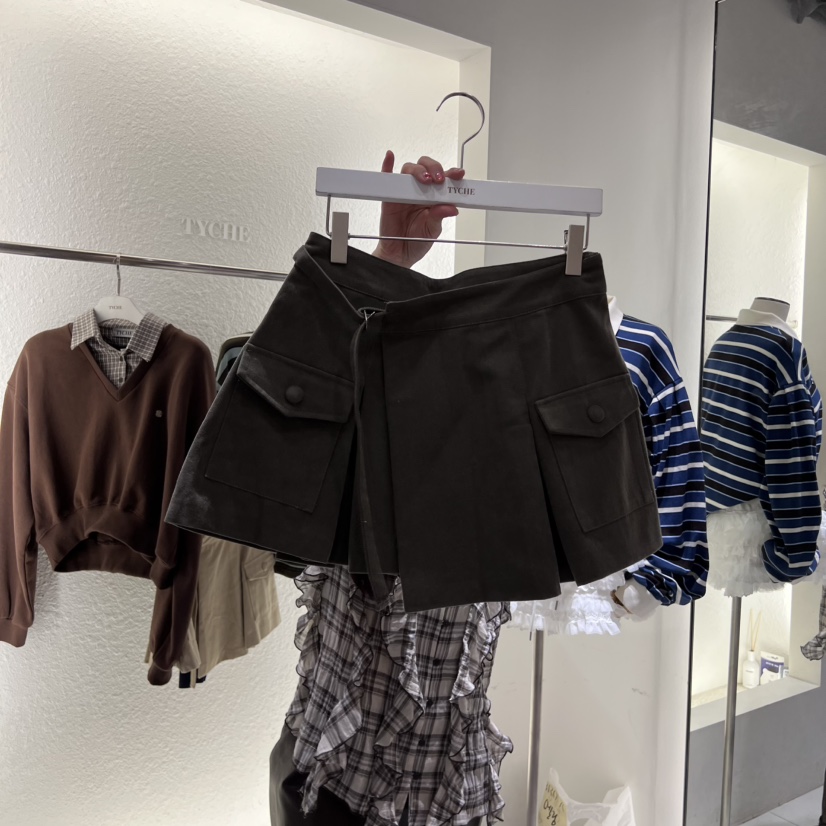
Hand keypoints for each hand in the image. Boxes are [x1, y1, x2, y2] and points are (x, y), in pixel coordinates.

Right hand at [372, 151, 464, 268]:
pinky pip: (387, 176)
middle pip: (426, 167)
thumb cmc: (416, 241)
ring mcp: (404, 191)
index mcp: (434, 197)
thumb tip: (451, 208)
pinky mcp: (389, 196)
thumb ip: (439, 217)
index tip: (459, 174)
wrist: (399, 254)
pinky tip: (390, 156)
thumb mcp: (432, 230)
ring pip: (410, 169)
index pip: (444, 179)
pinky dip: (388, 164)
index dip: (452, 173)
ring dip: (418, 170)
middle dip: (434, 168)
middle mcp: (420, 190)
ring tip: (425, 179)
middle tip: (438, 180)